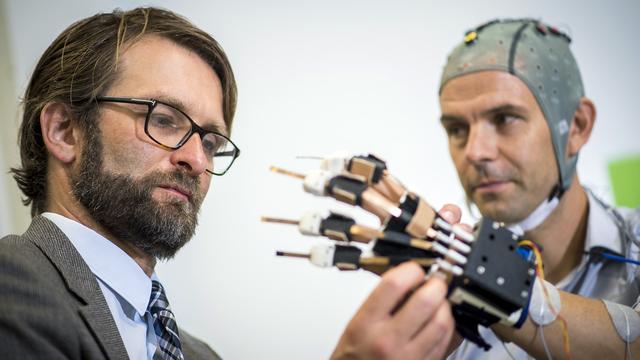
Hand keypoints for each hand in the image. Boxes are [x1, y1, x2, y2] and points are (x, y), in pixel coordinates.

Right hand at [331, 262, 453, 359]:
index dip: (411, 270)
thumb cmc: (353, 358)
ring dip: (444, 306)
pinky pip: (445, 342)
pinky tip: (438, 322)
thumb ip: (379, 302)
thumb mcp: (356, 325)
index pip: (394, 285)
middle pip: (425, 301)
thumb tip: (406, 280)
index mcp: (365, 325)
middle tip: (434, 281)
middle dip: (436, 285)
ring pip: (442, 322)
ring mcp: (408, 357)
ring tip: (438, 301)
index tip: (415, 269)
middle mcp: (387, 341)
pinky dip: (446, 327)